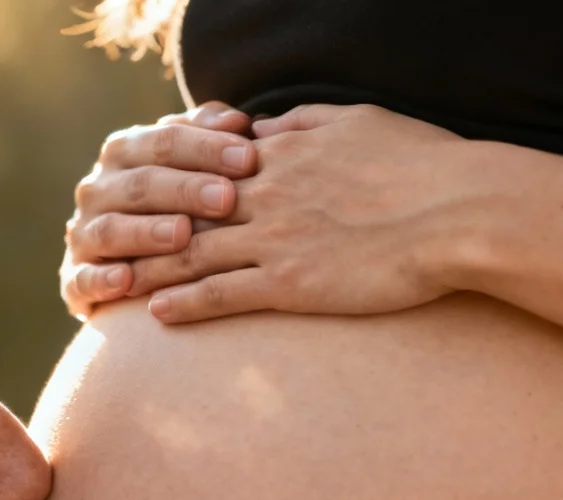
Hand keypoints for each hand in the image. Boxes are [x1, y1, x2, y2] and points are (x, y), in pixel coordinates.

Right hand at [60, 102, 256, 319]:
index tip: (249, 159)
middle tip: (226, 199)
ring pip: (111, 228)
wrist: (123, 264)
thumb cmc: (173, 206)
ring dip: (145, 232)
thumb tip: (241, 122)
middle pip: (141, 183)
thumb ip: (209, 140)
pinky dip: (102, 280)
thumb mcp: (190, 165)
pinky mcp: (74, 279)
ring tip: (182, 236)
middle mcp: (98, 189)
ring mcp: (83, 234)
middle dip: (185, 190)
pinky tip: (126, 280)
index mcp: (124, 152)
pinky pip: (83, 279)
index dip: (208, 148)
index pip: (166, 141)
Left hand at [132, 104, 468, 321]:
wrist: (456, 211)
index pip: (206, 169)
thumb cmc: (420, 165)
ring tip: (114, 285)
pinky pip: (222, 294)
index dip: (169, 183)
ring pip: (191, 255)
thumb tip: (265, 131)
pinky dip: (184, 303)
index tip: (140, 196)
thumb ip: (304, 126)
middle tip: (106, 246)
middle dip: (140, 230)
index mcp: (280, 157)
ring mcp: (273, 240)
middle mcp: (265, 196)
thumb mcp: (357, 123)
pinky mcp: (289, 283)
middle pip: (184, 213)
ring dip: (148, 271)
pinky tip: (155, 314)